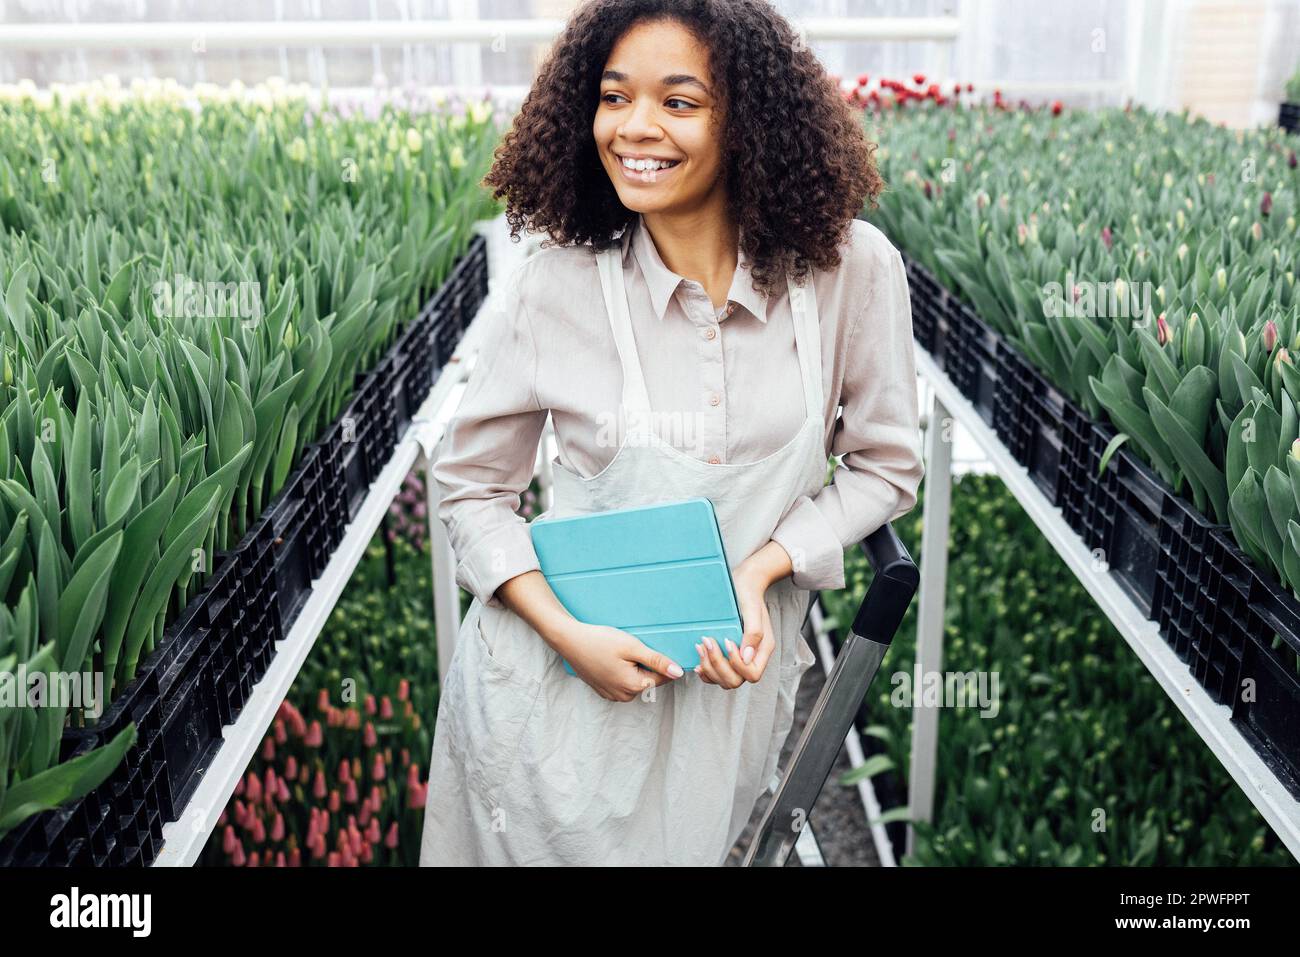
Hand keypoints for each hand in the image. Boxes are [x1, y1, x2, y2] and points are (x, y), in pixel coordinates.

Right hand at [557, 621, 684, 701]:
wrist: (570, 641)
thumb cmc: (600, 641)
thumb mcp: (632, 647)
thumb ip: (657, 661)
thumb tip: (678, 673)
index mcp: (634, 686)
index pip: (662, 677)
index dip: (661, 661)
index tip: (648, 648)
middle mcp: (624, 696)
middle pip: (648, 679)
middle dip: (645, 664)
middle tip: (629, 647)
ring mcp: (613, 695)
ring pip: (635, 681)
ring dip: (633, 667)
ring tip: (618, 652)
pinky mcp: (604, 690)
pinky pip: (622, 682)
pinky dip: (621, 671)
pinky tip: (610, 658)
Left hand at [695, 565, 775, 688]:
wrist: (743, 585)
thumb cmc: (748, 595)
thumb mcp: (752, 609)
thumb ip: (754, 633)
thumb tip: (746, 657)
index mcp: (762, 650)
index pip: (752, 674)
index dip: (736, 664)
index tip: (726, 641)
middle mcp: (751, 658)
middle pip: (735, 680)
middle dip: (718, 665)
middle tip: (707, 642)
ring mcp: (738, 659)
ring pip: (724, 681)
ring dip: (709, 668)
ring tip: (700, 646)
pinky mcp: (726, 657)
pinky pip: (715, 676)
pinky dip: (706, 672)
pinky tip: (698, 661)